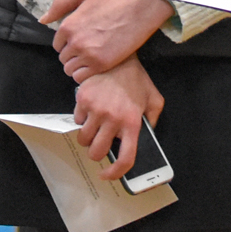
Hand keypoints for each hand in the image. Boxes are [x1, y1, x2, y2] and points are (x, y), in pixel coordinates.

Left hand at [44, 0, 172, 81]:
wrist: (141, 7)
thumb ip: (60, 5)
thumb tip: (43, 20)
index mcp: (68, 26)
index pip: (57, 44)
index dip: (67, 42)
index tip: (80, 38)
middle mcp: (75, 43)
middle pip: (63, 58)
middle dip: (72, 54)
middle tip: (87, 47)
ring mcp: (88, 55)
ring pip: (70, 70)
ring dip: (78, 65)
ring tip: (91, 57)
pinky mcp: (102, 65)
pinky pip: (81, 78)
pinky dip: (85, 73)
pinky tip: (95, 64)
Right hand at [73, 56, 164, 179]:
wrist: (118, 56)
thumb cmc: (136, 79)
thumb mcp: (153, 100)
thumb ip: (152, 120)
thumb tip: (145, 139)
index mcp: (132, 122)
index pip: (124, 158)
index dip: (115, 172)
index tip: (107, 175)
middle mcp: (113, 118)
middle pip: (96, 152)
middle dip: (97, 153)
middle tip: (100, 145)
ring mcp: (96, 109)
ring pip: (84, 139)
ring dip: (88, 138)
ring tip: (96, 127)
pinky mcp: (83, 100)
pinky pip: (77, 120)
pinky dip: (82, 119)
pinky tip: (91, 109)